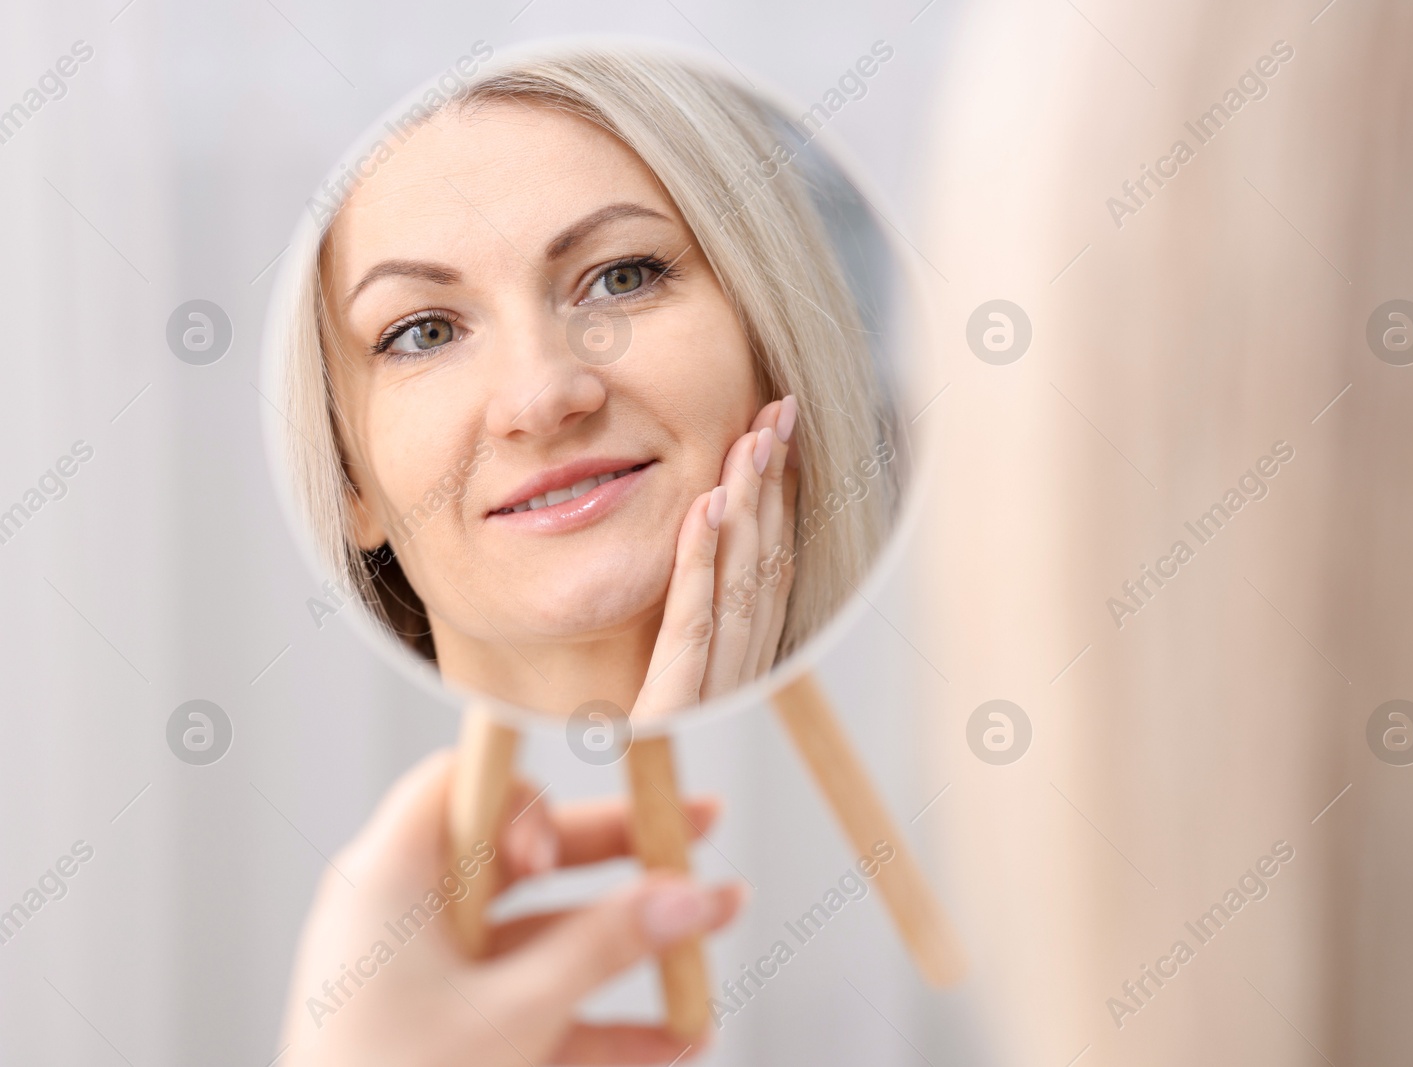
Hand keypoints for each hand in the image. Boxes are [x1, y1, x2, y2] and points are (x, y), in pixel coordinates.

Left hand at [279, 750, 742, 1065]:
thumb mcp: (513, 1015)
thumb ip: (605, 949)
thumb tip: (691, 894)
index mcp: (390, 882)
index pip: (463, 785)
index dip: (529, 796)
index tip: (569, 845)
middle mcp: (407, 918)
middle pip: (527, 856)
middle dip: (622, 858)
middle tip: (701, 833)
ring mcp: (430, 981)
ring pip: (545, 938)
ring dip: (628, 950)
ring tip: (712, 947)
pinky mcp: (452, 1036)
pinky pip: (538, 1006)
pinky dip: (601, 1020)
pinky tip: (676, 1039)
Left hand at [633, 394, 798, 722]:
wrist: (600, 813)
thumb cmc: (629, 735)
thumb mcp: (669, 661)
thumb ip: (694, 605)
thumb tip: (702, 521)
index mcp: (744, 654)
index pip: (770, 556)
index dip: (778, 490)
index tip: (778, 427)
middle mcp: (742, 666)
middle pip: (765, 559)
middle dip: (772, 480)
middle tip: (777, 409)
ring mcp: (715, 685)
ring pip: (740, 581)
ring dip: (748, 505)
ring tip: (750, 441)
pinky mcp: (676, 703)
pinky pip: (692, 621)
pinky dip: (700, 561)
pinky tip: (705, 508)